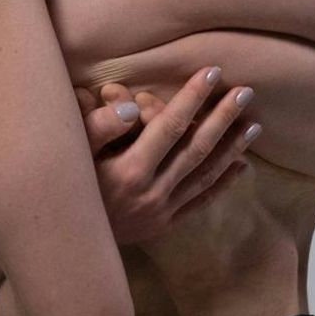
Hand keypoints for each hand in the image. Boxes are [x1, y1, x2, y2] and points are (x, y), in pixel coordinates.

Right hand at [72, 66, 261, 246]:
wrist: (62, 243)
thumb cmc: (61, 188)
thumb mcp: (70, 153)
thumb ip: (98, 126)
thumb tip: (132, 105)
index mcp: (129, 171)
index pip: (169, 126)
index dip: (192, 97)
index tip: (212, 72)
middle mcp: (151, 193)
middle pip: (196, 148)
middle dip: (223, 118)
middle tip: (246, 92)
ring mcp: (161, 212)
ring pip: (205, 175)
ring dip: (232, 149)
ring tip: (253, 124)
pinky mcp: (163, 225)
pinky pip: (200, 202)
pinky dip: (222, 184)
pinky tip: (242, 166)